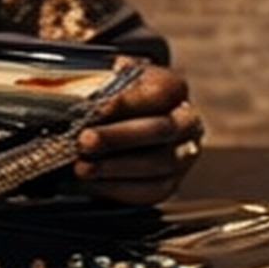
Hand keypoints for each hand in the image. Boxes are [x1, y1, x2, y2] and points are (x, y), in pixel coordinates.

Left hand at [74, 61, 204, 204]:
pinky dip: (117, 188)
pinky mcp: (170, 183)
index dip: (128, 102)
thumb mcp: (107, 76)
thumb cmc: (109, 93)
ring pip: (157, 165)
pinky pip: (150, 191)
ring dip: (115, 167)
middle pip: (160, 130)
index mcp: (174, 88)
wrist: (117, 117)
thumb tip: (85, 88)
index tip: (97, 108)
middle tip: (85, 141)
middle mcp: (186, 122)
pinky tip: (92, 183)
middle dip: (118, 137)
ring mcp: (182, 155)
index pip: (159, 92)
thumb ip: (103, 78)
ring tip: (82, 167)